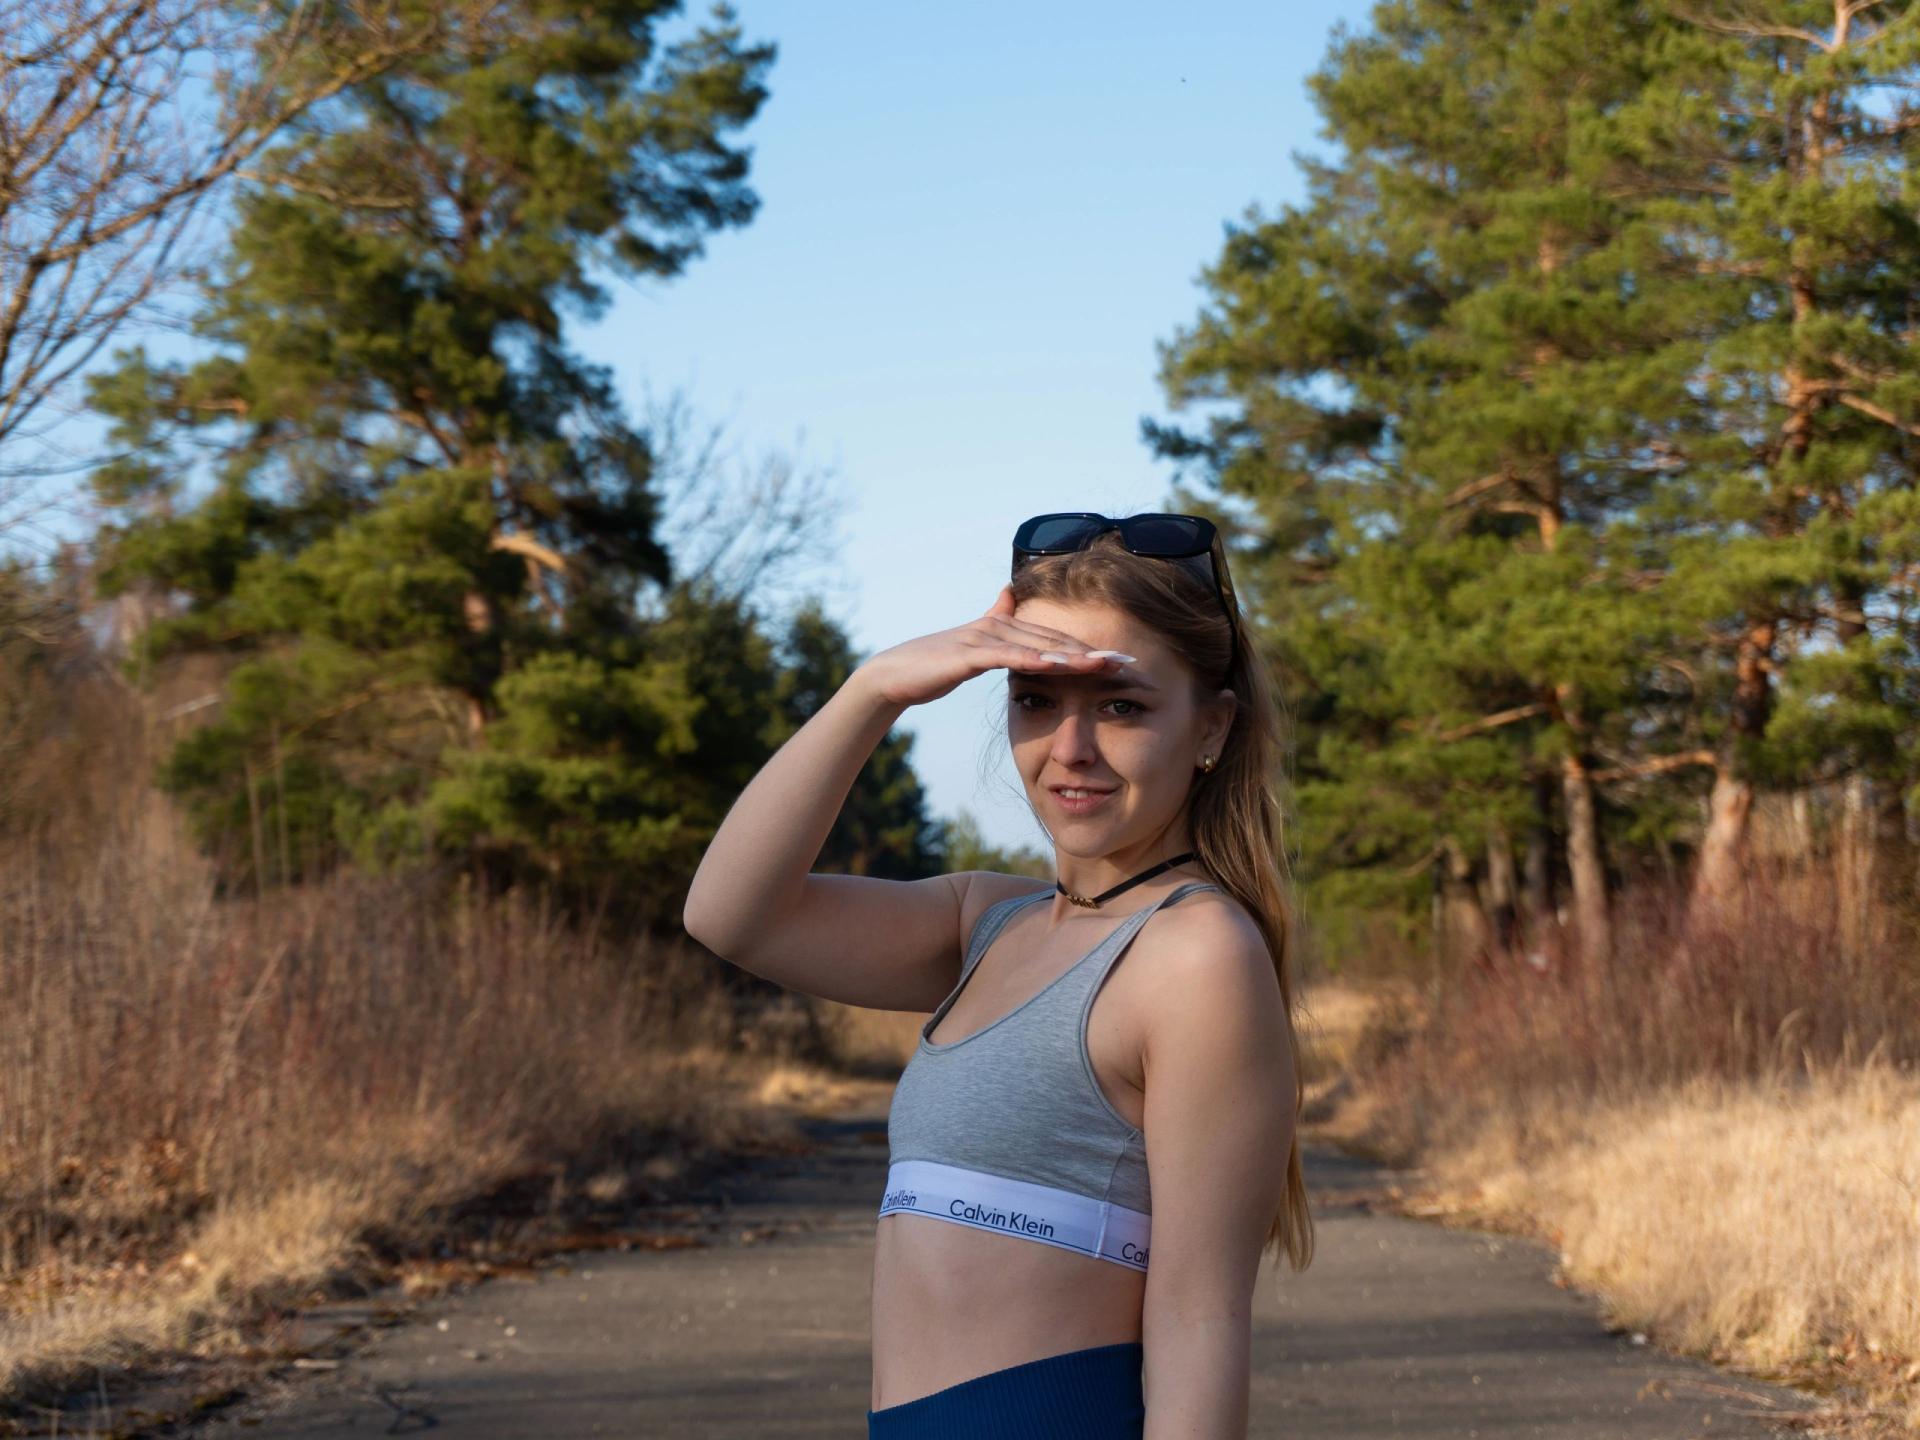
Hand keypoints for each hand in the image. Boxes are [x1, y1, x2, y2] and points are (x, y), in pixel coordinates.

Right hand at [854, 584, 1131, 708]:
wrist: (892, 676)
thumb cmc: (932, 665)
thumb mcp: (970, 644)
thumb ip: (992, 619)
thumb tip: (1008, 592)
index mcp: (1002, 628)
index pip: (1053, 640)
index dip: (1088, 648)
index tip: (1121, 659)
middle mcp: (997, 627)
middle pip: (1053, 640)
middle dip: (1093, 651)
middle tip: (1128, 661)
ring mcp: (982, 639)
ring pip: (1036, 647)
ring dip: (1072, 655)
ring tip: (1105, 664)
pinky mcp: (968, 655)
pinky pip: (1007, 657)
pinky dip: (1033, 660)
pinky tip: (1057, 666)